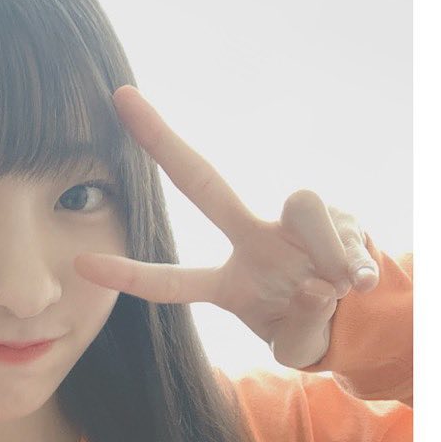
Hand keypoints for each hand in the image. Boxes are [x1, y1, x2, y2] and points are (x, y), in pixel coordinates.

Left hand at [72, 86, 378, 368]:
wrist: (359, 315)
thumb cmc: (310, 326)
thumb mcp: (297, 344)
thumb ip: (302, 326)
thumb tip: (316, 284)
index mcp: (229, 284)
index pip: (172, 282)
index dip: (130, 276)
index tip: (81, 263)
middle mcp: (252, 243)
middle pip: (203, 184)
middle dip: (163, 142)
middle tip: (123, 98)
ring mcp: (291, 226)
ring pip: (302, 204)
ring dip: (326, 249)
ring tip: (341, 287)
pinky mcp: (335, 219)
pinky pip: (342, 229)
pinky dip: (353, 262)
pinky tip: (357, 284)